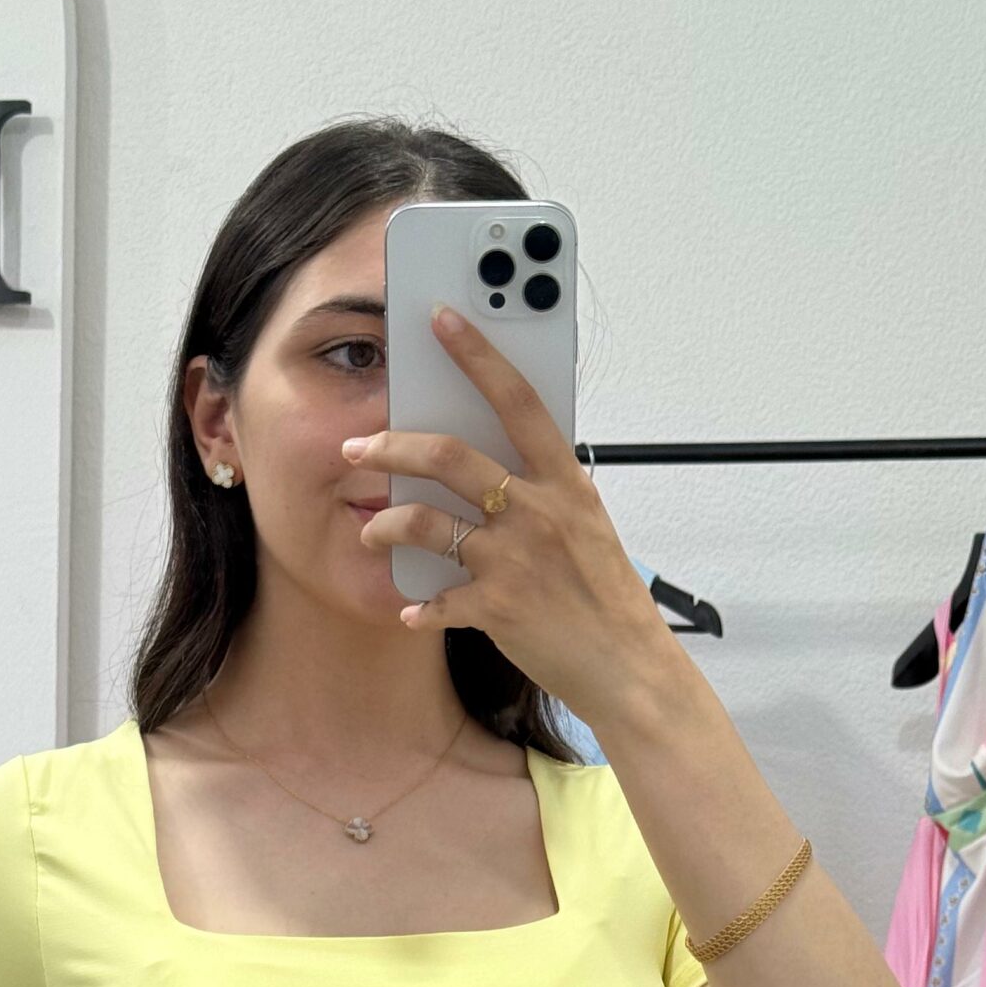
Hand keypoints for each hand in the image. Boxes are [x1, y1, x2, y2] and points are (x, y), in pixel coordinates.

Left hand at [343, 302, 674, 729]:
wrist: (628, 668)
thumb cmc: (607, 597)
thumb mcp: (588, 526)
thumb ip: (547, 491)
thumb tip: (504, 463)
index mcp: (564, 482)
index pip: (517, 399)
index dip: (477, 354)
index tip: (440, 319)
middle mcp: (537, 511)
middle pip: (448, 456)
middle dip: (391, 444)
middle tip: (357, 446)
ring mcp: (514, 559)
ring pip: (425, 522)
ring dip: (385, 524)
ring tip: (370, 530)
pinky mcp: (497, 608)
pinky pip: (436, 600)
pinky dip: (419, 608)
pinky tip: (412, 611)